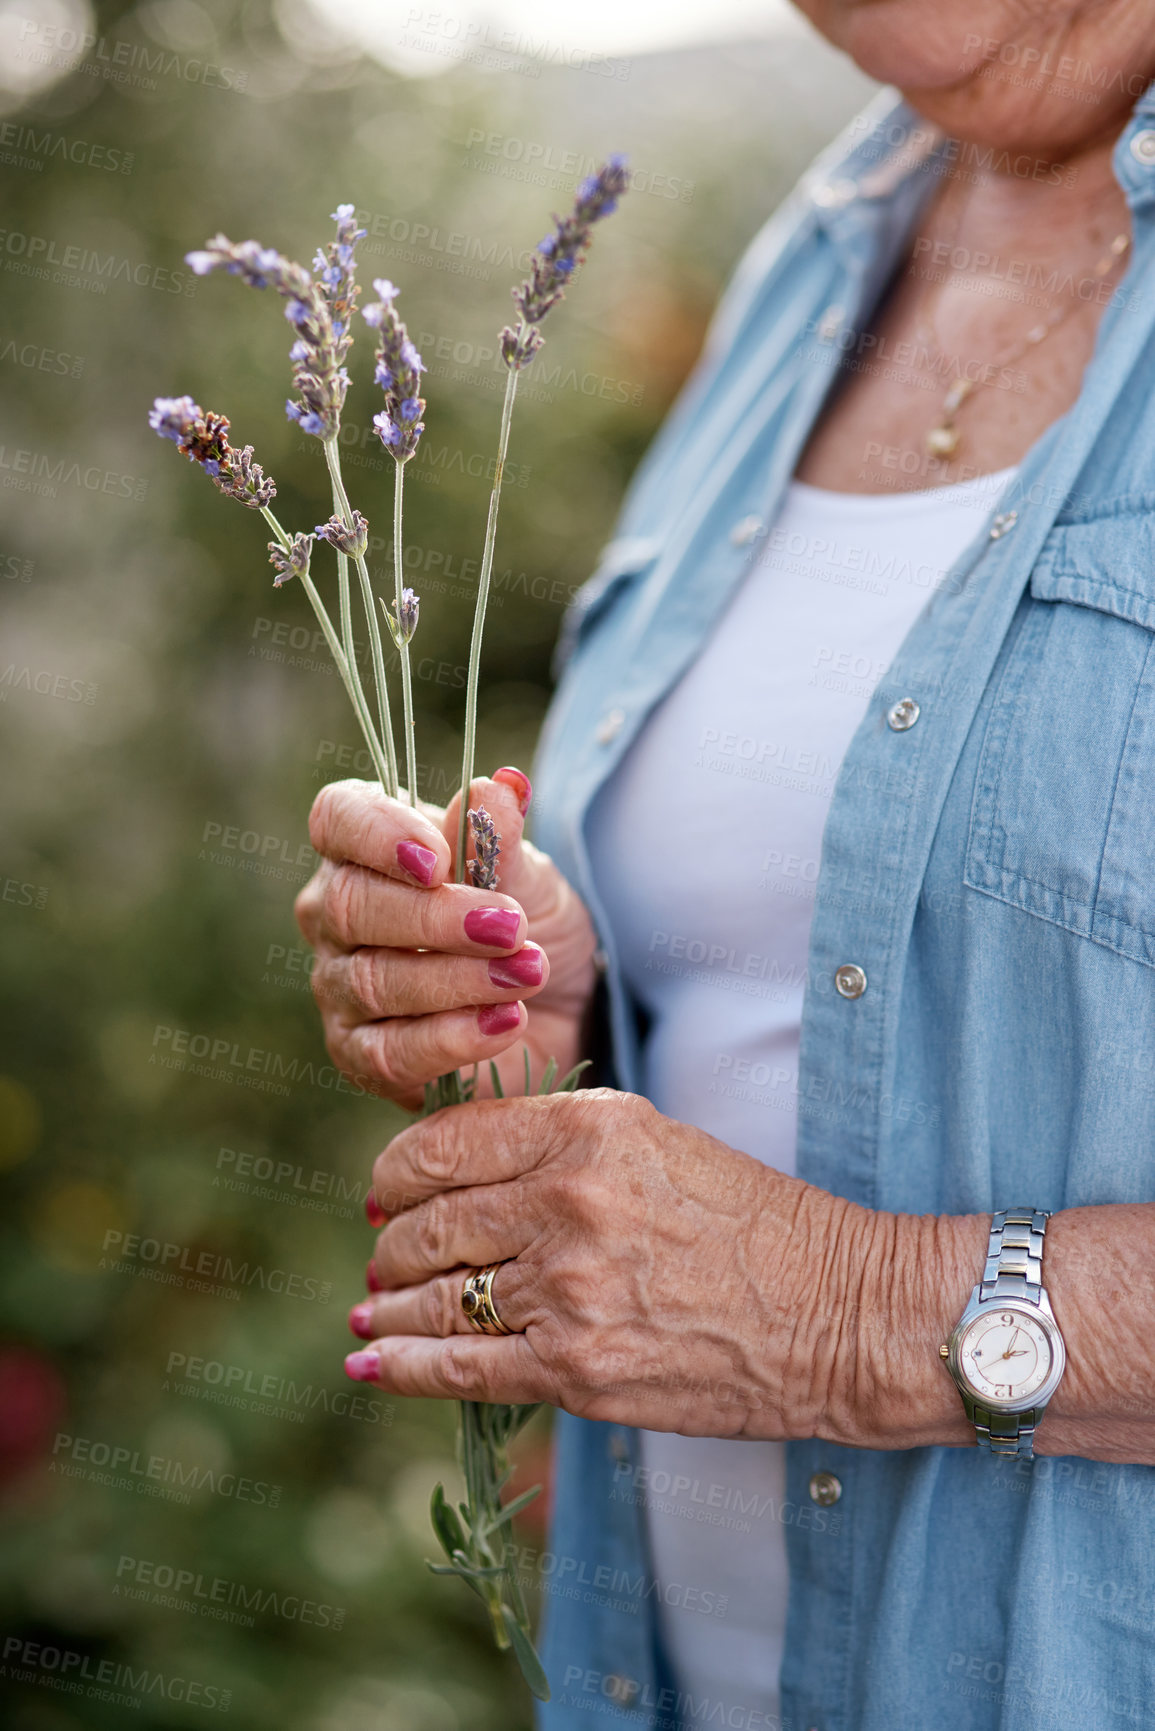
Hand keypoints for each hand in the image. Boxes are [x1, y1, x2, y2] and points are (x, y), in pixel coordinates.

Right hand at [294, 769, 598, 1110]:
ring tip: (528, 973)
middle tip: (510, 926)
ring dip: (458, 977)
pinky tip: (507, 1022)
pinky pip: (387, 1052)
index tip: (439, 858)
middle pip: (351, 905)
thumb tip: (501, 785)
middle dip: (435, 917)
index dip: (378, 833)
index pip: (338, 819)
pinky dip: (452, 1037)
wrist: (561, 1011)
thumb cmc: (529, 927)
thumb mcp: (531, 879)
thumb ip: (503, 840)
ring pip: (372, 980)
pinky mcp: (362, 1058)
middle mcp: (335, 915)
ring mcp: (339, 988)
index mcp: (365, 848)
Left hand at [345, 1088, 867, 1437]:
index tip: (387, 1190)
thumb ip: (558, 1144)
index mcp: (588, 1127)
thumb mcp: (656, 1141)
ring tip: (373, 1307)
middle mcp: (567, 1198)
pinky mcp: (576, 1370)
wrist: (840, 1312)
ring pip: (436, 1295)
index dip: (397, 1171)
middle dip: (391, 1242)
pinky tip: (372, 1359)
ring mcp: (568, 1288)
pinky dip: (402, 1364)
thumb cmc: (755, 1222)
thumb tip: (460, 1174)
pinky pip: (457, 1366)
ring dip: (390, 1303)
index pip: (444, 1142)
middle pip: (429, 1219)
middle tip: (383, 1254)